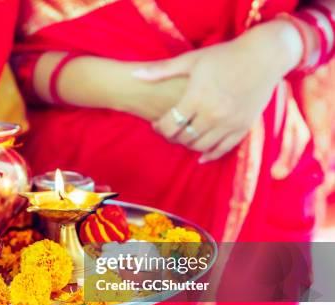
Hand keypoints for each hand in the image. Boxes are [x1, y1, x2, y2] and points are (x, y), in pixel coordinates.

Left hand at [134, 20, 302, 161]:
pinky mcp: (244, 127)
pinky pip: (223, 150)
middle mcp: (213, 113)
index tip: (157, 124)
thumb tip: (135, 74)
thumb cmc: (224, 56)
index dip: (159, 128)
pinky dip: (210, 155)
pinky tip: (202, 154)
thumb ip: (162, 70)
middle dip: (173, 136)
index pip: (170, 125)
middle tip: (170, 130)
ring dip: (189, 144)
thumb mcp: (192, 60)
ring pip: (201, 146)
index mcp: (197, 97)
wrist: (264, 56)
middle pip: (184, 138)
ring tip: (185, 135)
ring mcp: (230, 122)